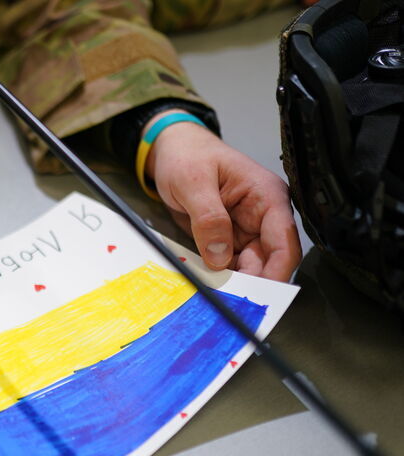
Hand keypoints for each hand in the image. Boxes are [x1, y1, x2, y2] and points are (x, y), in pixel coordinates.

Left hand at [145, 111, 301, 281]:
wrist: (171, 151)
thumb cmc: (188, 156)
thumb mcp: (193, 182)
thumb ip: (208, 217)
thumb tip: (219, 255)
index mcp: (266, 196)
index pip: (284, 241)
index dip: (277, 271)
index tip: (263, 295)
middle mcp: (262, 216)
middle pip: (268, 261)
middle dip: (252, 284)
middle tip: (232, 303)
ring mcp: (245, 230)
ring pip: (248, 268)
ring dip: (233, 284)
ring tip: (216, 297)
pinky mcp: (227, 240)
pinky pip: (228, 266)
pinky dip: (219, 278)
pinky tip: (207, 286)